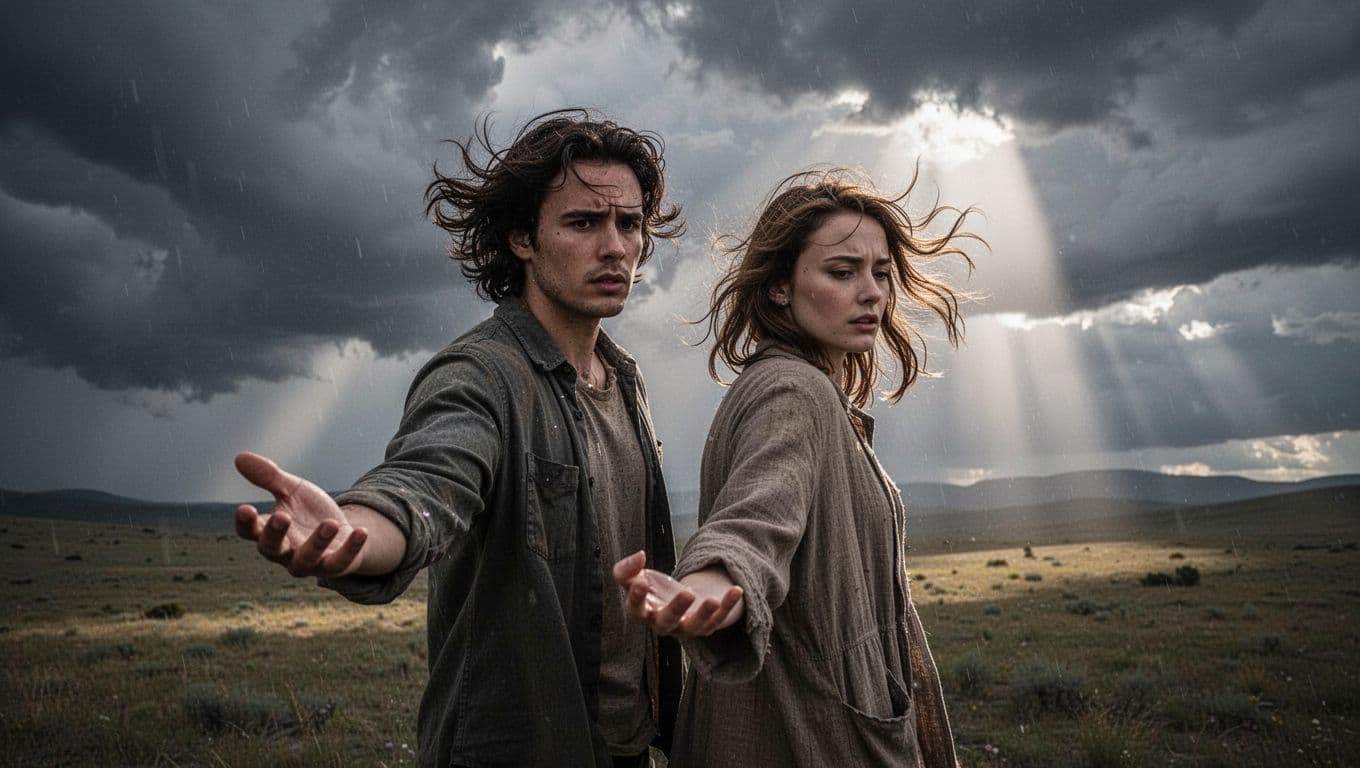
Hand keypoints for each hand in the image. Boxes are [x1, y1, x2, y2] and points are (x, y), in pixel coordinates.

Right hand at [233, 451, 369, 577]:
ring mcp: (309, 563)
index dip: (245, 523)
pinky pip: (340, 562)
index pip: (250, 532)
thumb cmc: (309, 511)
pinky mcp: (334, 566)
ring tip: (330, 523)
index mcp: (270, 532)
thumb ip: (269, 477)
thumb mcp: (292, 490)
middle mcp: (284, 552)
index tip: (245, 509)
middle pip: (272, 549)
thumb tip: (239, 457)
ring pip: (305, 560)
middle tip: (281, 516)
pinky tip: (362, 531)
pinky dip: (351, 548)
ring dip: (317, 542)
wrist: (342, 530)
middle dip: (275, 534)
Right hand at [612, 551, 743, 639]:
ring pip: (694, 627)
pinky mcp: (705, 626)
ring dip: (704, 614)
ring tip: (713, 599)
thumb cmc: (651, 588)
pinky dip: (728, 606)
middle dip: (677, 609)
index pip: (635, 610)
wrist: (674, 599)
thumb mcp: (634, 576)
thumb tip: (640, 555)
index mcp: (643, 613)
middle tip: (687, 592)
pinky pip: (718, 620)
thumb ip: (627, 568)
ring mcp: (685, 628)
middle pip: (667, 622)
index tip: (641, 582)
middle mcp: (663, 624)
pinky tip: (736, 590)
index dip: (636, 598)